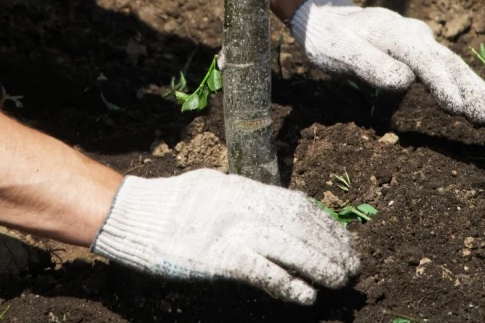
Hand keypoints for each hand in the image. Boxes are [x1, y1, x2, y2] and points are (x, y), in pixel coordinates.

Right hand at [90, 169, 359, 304]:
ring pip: (291, 247)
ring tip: (341, 280)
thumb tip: (272, 208)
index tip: (343, 239)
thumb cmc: (168, 204)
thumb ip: (244, 197)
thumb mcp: (214, 188)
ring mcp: (233, 231)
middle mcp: (245, 206)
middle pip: (301, 226)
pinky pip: (263, 272)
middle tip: (353, 264)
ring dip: (321, 265)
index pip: (298, 205)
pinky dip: (288, 284)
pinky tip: (306, 296)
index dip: (326, 224)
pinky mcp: (219, 258)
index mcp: (244, 189)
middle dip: (331, 245)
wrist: (131, 215)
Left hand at [288, 0, 484, 122]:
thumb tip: (403, 81)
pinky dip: (469, 88)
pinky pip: (450, 71)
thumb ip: (369, 64)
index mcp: (395, 33)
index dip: (442, 84)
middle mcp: (416, 35)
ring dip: (477, 91)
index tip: (457, 108)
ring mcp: (422, 43)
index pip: (425, 60)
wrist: (327, 17)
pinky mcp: (422, 53)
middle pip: (450, 64)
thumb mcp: (339, 51)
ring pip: (456, 67)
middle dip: (472, 90)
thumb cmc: (329, 38)